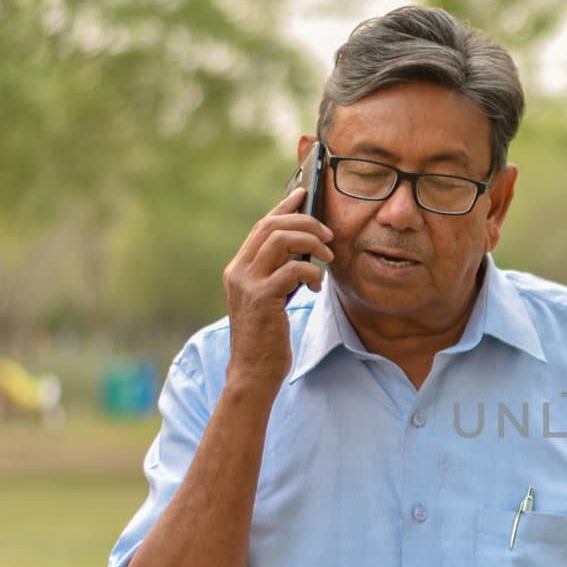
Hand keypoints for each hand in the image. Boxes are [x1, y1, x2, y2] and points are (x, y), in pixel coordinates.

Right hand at [222, 186, 333, 394]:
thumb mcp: (271, 298)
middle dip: (305, 223)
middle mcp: (238, 271)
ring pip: (281, 240)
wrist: (253, 372)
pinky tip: (316, 288)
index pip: (262, 225)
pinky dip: (312, 273)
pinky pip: (294, 269)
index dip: (284, 207)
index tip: (305, 194)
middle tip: (329, 235)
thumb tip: (307, 248)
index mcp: (238, 268)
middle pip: (271, 226)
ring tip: (328, 259)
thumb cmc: (268, 337)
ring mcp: (247, 283)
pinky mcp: (262, 299)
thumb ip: (279, 273)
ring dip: (312, 243)